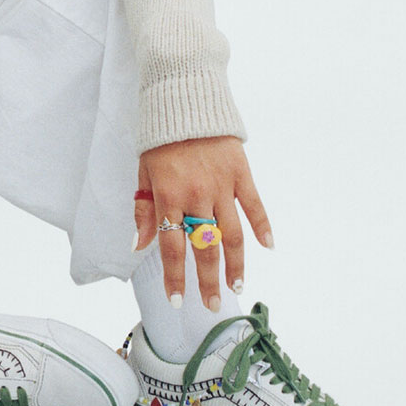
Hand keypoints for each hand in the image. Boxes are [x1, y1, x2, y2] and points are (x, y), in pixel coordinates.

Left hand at [131, 136, 272, 311]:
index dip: (175, 277)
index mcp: (168, 196)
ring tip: (236, 287)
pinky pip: (254, 205)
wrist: (184, 99)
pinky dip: (263, 226)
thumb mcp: (143, 172)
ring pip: (232, 234)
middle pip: (204, 247)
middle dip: (207, 280)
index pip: (172, 247)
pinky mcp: (240, 173)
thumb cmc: (160, 139)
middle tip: (211, 305)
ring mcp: (221, 185)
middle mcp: (196, 195)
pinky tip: (267, 247)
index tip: (178, 301)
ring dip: (235, 264)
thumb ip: (143, 210)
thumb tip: (139, 245)